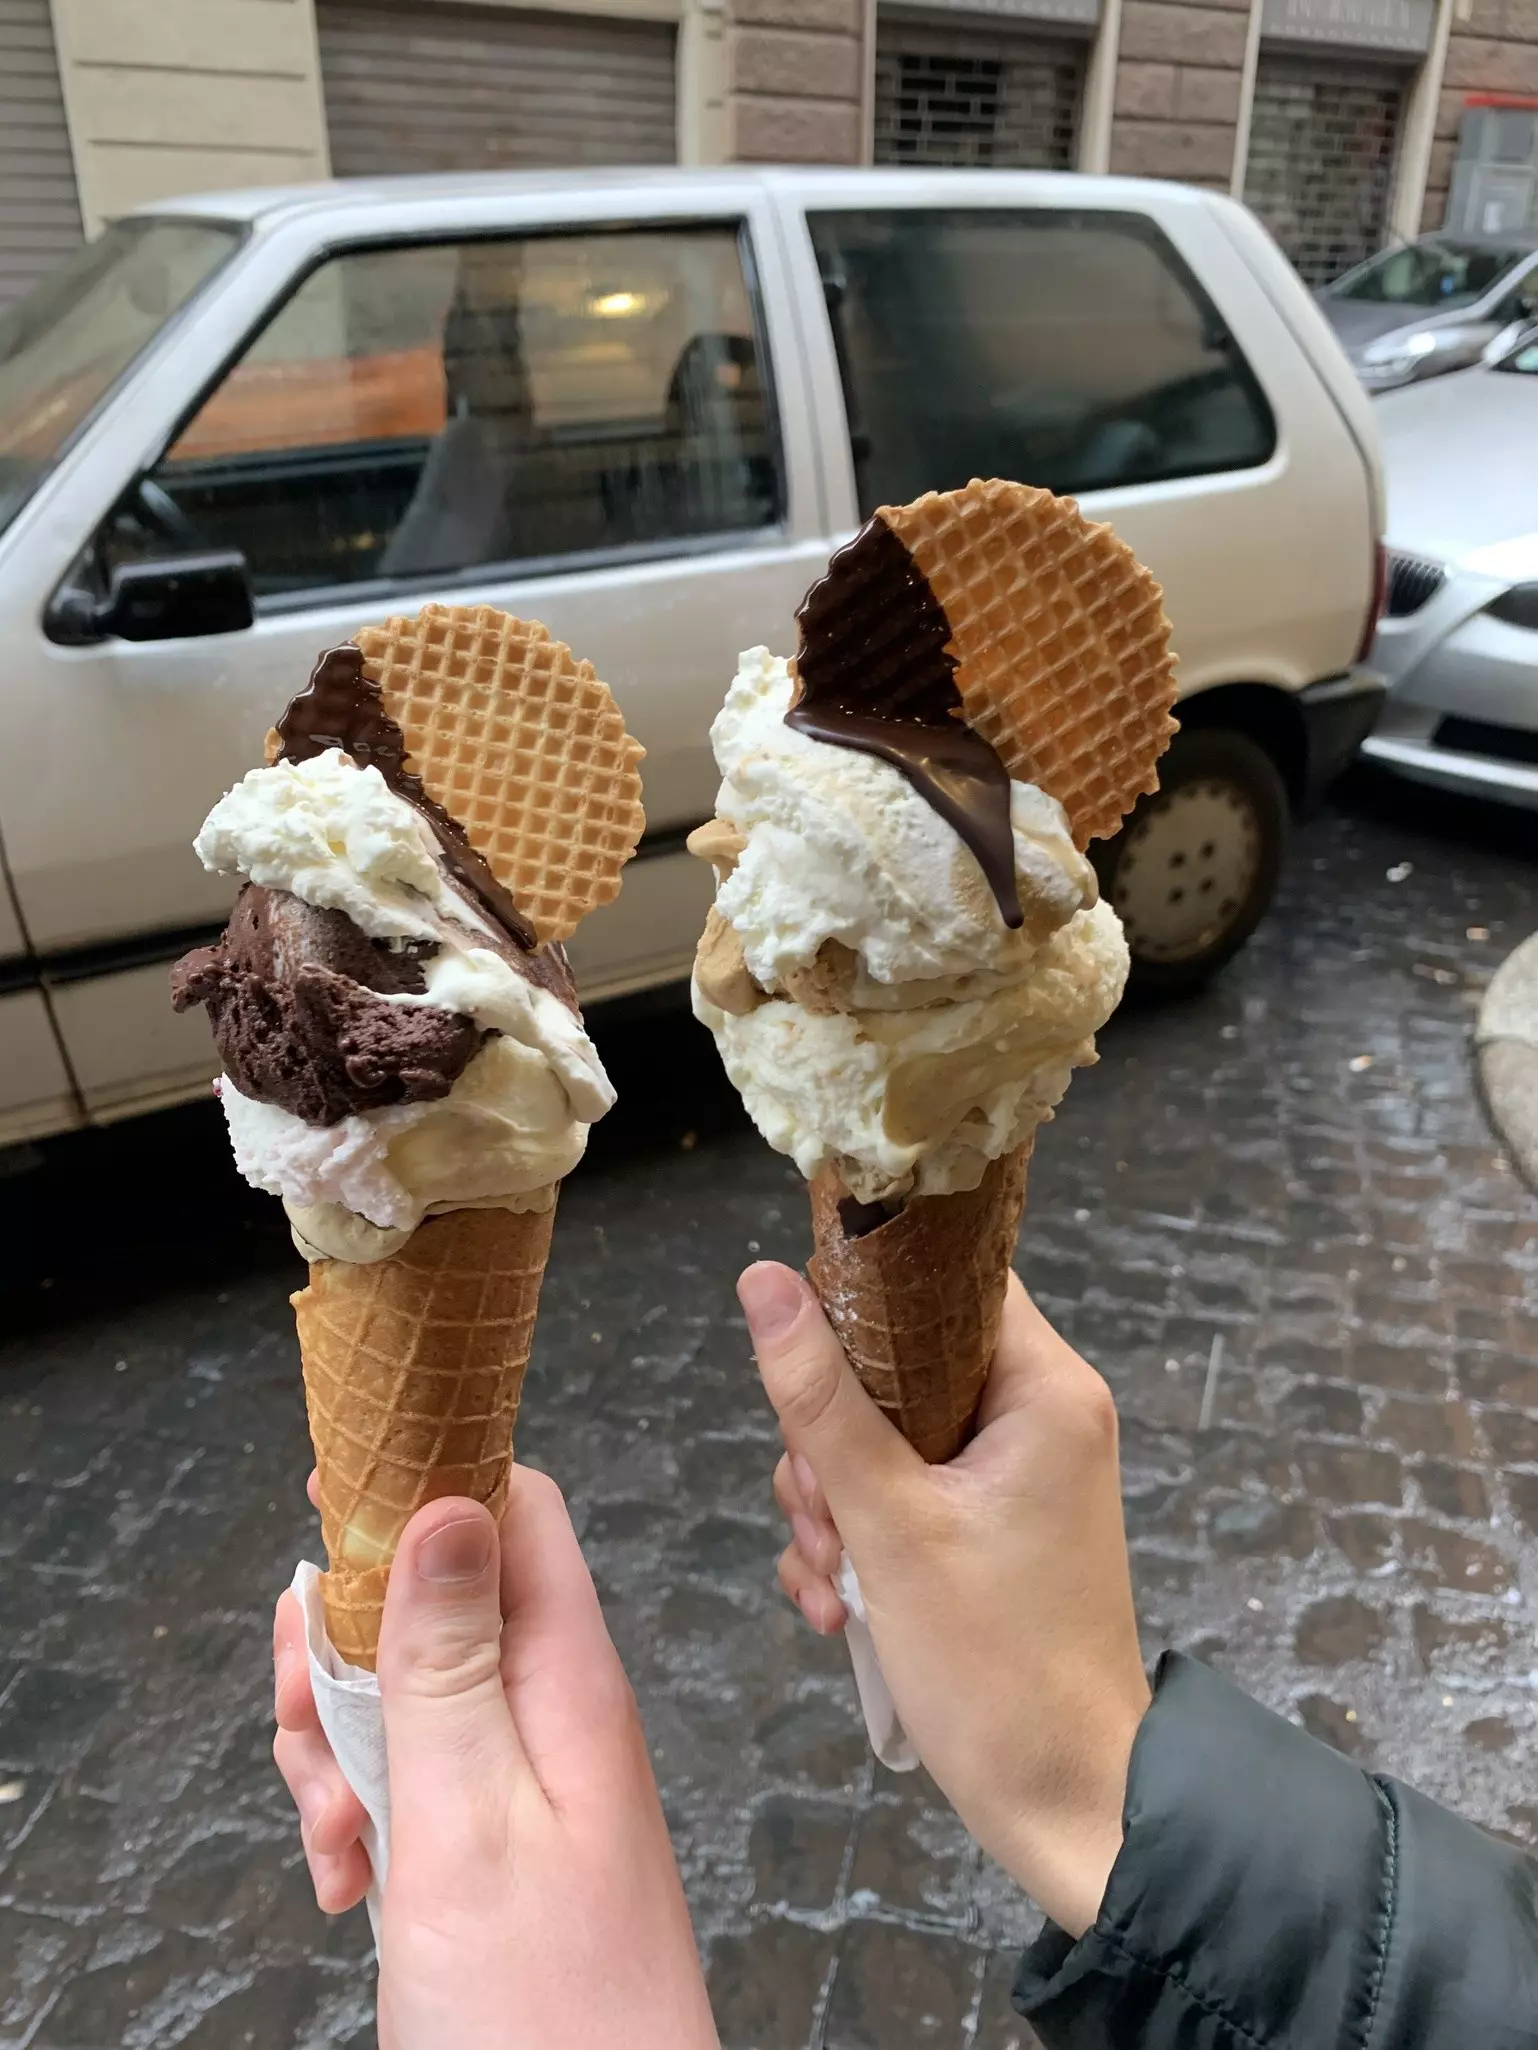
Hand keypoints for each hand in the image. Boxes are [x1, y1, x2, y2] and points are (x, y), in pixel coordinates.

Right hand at [273, 1473, 718, 2049]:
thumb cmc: (545, 2014)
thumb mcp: (466, 1820)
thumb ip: (446, 1660)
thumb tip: (447, 1503)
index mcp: (567, 1678)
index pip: (515, 1510)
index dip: (425, 1482)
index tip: (331, 1496)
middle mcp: (554, 1711)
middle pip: (438, 1599)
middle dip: (347, 1642)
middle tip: (306, 1710)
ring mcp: (525, 1780)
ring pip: (409, 1695)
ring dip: (340, 1742)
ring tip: (330, 1824)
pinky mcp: (496, 1843)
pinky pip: (413, 1779)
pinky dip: (359, 1811)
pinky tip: (343, 1875)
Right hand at [740, 1263, 1148, 1938]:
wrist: (1062, 1804)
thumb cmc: (994, 1659)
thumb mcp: (887, 1522)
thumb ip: (819, 1399)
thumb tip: (762, 1279)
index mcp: (1042, 1388)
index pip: (950, 1280)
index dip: (866, 1297)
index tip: (805, 1356)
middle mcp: (1034, 1417)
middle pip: (896, 1367)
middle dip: (830, 1444)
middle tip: (826, 1514)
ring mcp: (1008, 1480)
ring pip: (880, 1440)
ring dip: (831, 1507)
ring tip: (832, 1578)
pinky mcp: (983, 1534)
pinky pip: (894, 1499)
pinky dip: (855, 1546)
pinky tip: (834, 1605)